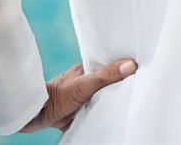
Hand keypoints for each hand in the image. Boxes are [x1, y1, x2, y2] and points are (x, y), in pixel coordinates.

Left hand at [21, 58, 136, 132]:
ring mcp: (85, 97)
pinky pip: (98, 112)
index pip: (112, 65)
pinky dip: (105, 115)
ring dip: (114, 101)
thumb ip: (106, 75)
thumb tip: (131, 64)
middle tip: (143, 86)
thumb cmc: (58, 94)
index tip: (144, 67)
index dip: (126, 66)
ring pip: (105, 98)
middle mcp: (88, 82)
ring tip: (134, 101)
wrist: (36, 115)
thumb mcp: (85, 83)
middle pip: (111, 83)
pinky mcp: (81, 112)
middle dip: (123, 85)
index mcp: (89, 69)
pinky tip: (117, 115)